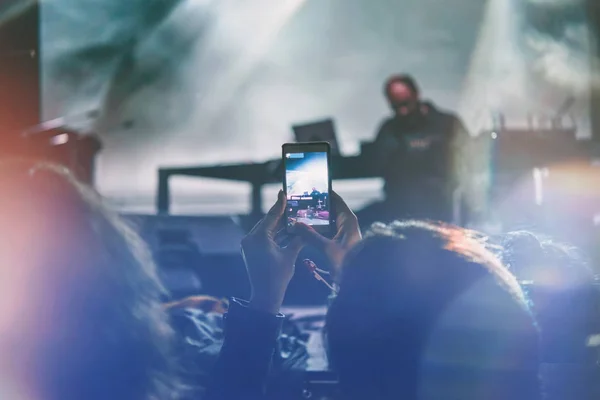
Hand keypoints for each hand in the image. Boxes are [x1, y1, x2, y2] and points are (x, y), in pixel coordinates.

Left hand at [241, 190, 304, 313]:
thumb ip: (298, 239)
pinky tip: (287, 231)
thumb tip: (306, 228)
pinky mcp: (251, 250)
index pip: (271, 217)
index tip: (284, 192)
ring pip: (266, 230)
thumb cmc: (278, 276)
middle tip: (292, 205)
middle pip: (268, 222)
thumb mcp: (290, 255)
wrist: (265, 295)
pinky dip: (275, 235)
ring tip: (293, 217)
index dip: (280, 204)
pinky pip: (264, 238)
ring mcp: (249, 245)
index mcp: (258, 237)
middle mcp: (250, 239)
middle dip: (281, 215)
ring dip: (279, 225)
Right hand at [293, 191, 360, 282]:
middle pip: (330, 209)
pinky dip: (319, 229)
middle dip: (316, 207)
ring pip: (328, 220)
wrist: (360, 278)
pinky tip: (307, 230)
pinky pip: (328, 230)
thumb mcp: (327, 248)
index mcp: (348, 219)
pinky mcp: (341, 241)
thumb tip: (297, 225)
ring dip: (316, 219)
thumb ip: (311, 236)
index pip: (335, 199)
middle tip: (300, 203)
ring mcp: (344, 232)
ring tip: (300, 215)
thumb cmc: (348, 262)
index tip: (310, 190)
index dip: (323, 193)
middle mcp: (347, 223)